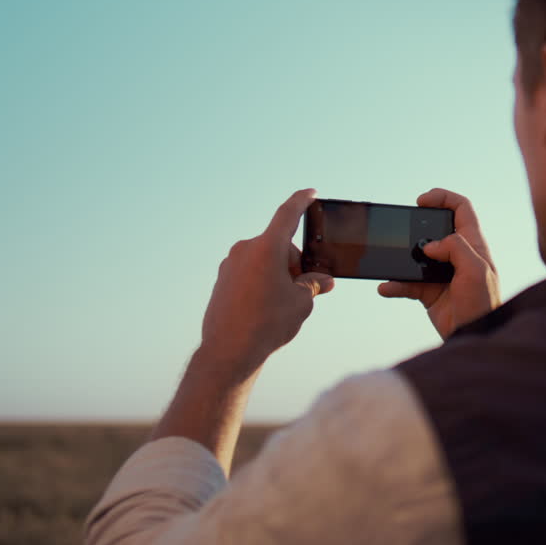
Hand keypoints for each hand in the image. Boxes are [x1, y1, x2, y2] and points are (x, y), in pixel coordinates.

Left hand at [199, 188, 334, 374]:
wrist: (228, 351)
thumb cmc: (267, 324)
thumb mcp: (301, 303)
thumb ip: (313, 285)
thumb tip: (323, 281)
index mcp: (267, 248)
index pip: (288, 214)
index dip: (301, 201)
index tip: (310, 193)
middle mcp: (245, 250)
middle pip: (280, 246)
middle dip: (296, 263)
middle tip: (305, 289)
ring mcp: (231, 264)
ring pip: (265, 259)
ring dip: (279, 273)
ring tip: (283, 304)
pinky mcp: (223, 279)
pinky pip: (250, 272)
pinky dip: (263, 281)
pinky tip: (266, 307)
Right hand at [379, 188, 500, 339]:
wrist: (473, 335)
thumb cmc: (483, 304)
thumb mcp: (476, 270)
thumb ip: (456, 248)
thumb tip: (430, 245)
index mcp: (473, 244)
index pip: (461, 209)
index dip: (443, 198)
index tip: (422, 201)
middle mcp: (457, 255)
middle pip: (435, 228)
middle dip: (416, 224)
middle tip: (402, 225)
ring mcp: (441, 273)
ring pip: (416, 256)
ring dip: (401, 257)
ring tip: (389, 259)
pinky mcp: (429, 291)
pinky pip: (407, 283)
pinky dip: (395, 284)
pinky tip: (386, 288)